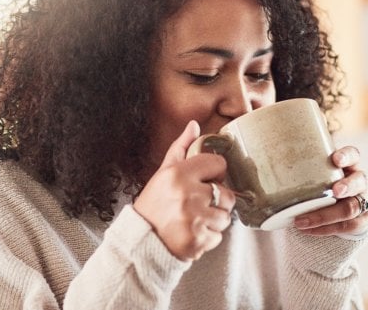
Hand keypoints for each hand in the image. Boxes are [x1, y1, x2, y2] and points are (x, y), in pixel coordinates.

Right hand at [133, 121, 235, 260]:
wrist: (140, 241)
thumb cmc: (153, 205)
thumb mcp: (163, 173)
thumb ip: (181, 148)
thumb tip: (194, 125)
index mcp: (179, 174)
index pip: (219, 164)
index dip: (214, 173)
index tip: (204, 181)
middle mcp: (187, 195)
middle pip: (227, 193)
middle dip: (217, 200)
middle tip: (199, 205)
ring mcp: (194, 219)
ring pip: (225, 217)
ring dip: (214, 220)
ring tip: (195, 220)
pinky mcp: (198, 240)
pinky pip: (219, 236)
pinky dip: (209, 237)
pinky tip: (193, 233)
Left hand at [293, 145, 367, 235]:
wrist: (332, 209)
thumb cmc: (317, 185)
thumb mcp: (310, 173)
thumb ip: (290, 166)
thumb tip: (249, 161)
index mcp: (348, 164)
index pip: (354, 155)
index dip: (347, 156)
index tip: (335, 159)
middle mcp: (359, 181)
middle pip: (359, 181)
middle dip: (347, 186)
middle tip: (334, 191)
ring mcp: (363, 201)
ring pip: (352, 208)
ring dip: (328, 215)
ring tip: (303, 220)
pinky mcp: (361, 220)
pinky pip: (348, 227)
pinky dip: (326, 229)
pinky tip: (308, 230)